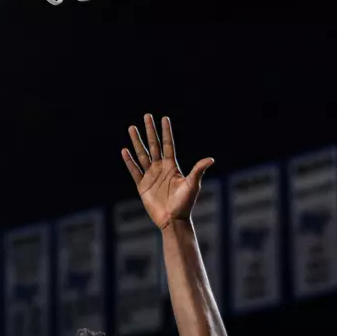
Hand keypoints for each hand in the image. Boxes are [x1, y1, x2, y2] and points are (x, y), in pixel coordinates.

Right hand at [122, 114, 214, 229]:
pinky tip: (125, 150)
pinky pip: (134, 170)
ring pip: (142, 154)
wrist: (173, 220)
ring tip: (131, 128)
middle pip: (154, 145)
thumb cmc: (185, 204)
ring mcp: (151, 176)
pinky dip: (129, 161)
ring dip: (137, 141)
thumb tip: (211, 159)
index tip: (164, 118)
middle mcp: (161, 168)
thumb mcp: (193, 185)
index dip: (166, 132)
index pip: (168, 144)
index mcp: (172, 166)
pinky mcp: (142, 186)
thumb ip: (198, 170)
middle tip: (146, 116)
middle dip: (150, 131)